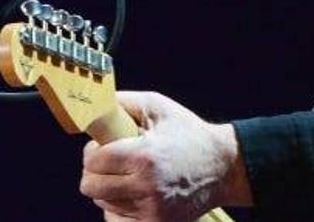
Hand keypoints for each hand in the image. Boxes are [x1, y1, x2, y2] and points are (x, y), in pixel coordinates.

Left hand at [80, 90, 251, 220]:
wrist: (223, 167)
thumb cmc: (188, 133)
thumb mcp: (159, 107)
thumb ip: (123, 103)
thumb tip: (93, 107)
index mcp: (144, 155)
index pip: (93, 161)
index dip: (93, 151)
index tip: (101, 146)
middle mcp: (145, 185)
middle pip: (90, 186)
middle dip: (94, 171)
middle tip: (109, 162)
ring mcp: (150, 209)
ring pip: (102, 202)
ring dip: (107, 187)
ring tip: (127, 174)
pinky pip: (117, 218)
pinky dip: (120, 204)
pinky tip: (134, 190)